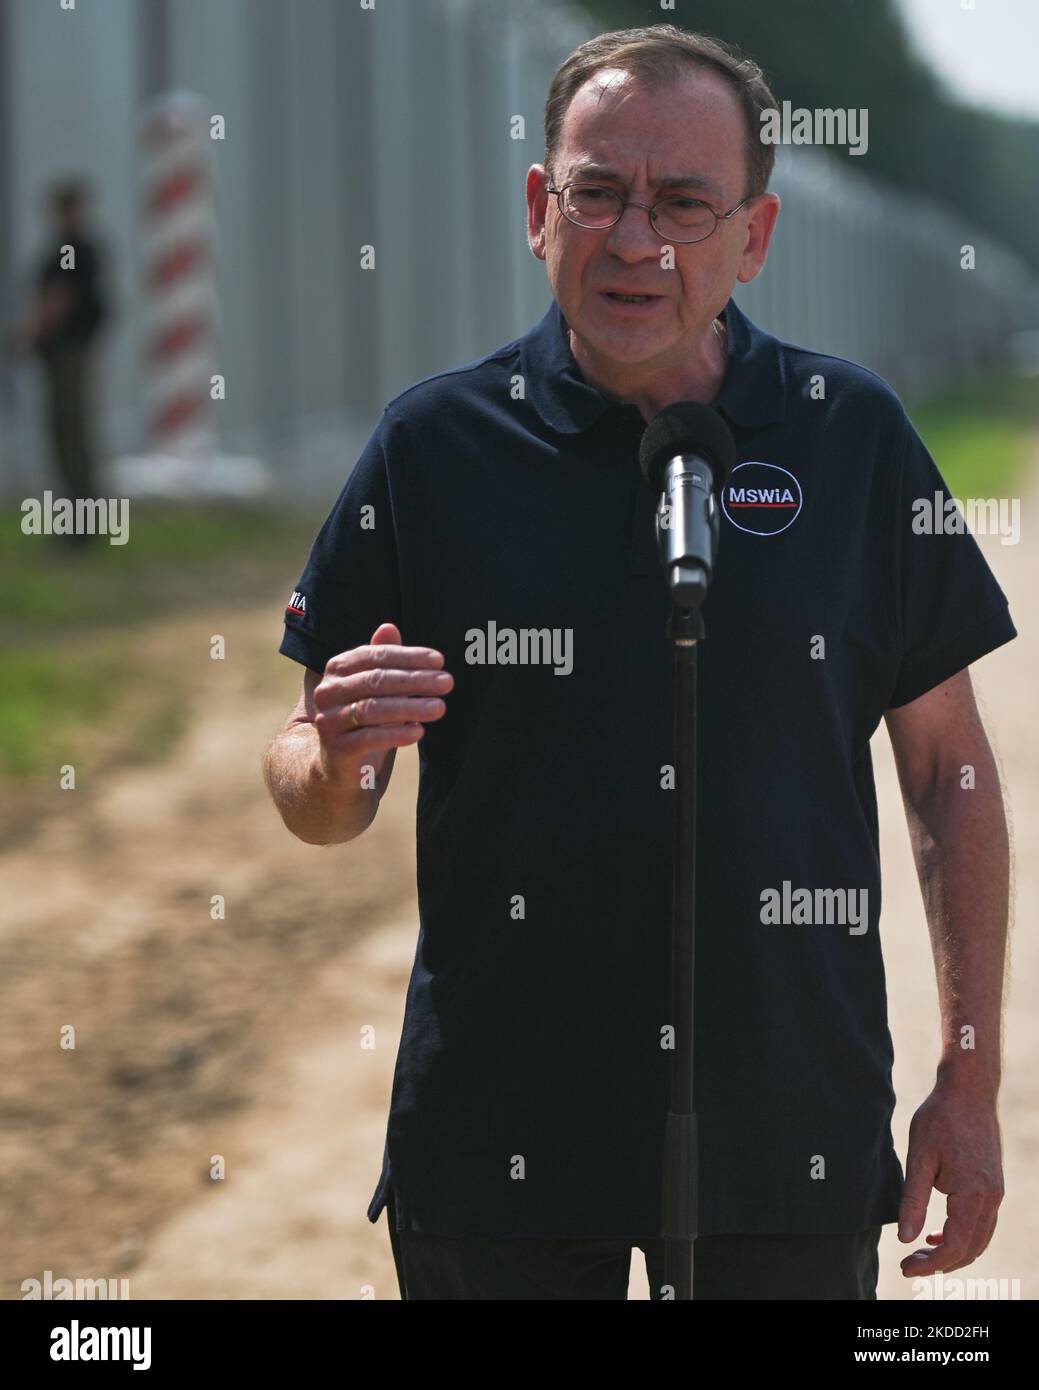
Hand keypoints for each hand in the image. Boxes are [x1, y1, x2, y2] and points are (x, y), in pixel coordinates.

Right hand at [312, 622, 451, 786]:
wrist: (338, 763)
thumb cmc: (364, 718)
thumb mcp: (374, 687)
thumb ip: (382, 659)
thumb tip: (389, 627)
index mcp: (337, 668)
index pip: (376, 656)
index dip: (409, 657)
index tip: (440, 661)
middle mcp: (327, 691)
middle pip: (376, 680)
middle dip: (415, 680)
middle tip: (447, 682)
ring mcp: (328, 720)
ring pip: (373, 709)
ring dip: (410, 707)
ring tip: (439, 707)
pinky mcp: (335, 749)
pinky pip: (369, 739)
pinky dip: (396, 734)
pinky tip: (419, 732)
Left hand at [897, 1076, 1003, 1276]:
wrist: (969, 1091)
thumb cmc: (940, 1118)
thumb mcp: (919, 1157)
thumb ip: (913, 1200)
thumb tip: (905, 1237)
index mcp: (973, 1194)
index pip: (954, 1246)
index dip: (930, 1263)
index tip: (905, 1268)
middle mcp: (991, 1198)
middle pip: (970, 1249)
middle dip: (940, 1263)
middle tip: (908, 1264)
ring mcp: (996, 1193)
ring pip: (979, 1239)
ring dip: (952, 1252)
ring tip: (920, 1252)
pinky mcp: (994, 1186)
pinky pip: (982, 1223)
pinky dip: (963, 1236)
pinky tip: (937, 1232)